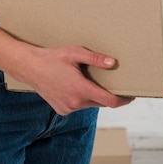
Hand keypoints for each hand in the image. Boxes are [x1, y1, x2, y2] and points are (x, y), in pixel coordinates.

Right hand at [15, 45, 134, 115]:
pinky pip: (79, 106)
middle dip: (110, 95)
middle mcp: (75, 102)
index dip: (123, 100)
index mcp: (80, 89)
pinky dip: (83, 98)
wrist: (31, 67)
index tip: (131, 95)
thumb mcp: (75, 53)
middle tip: (117, 84)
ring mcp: (68, 108)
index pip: (109, 101)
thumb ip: (95, 59)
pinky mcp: (62, 110)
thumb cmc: (53, 57)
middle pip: (101, 102)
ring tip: (93, 80)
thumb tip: (113, 63)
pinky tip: (78, 85)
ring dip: (95, 95)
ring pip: (90, 104)